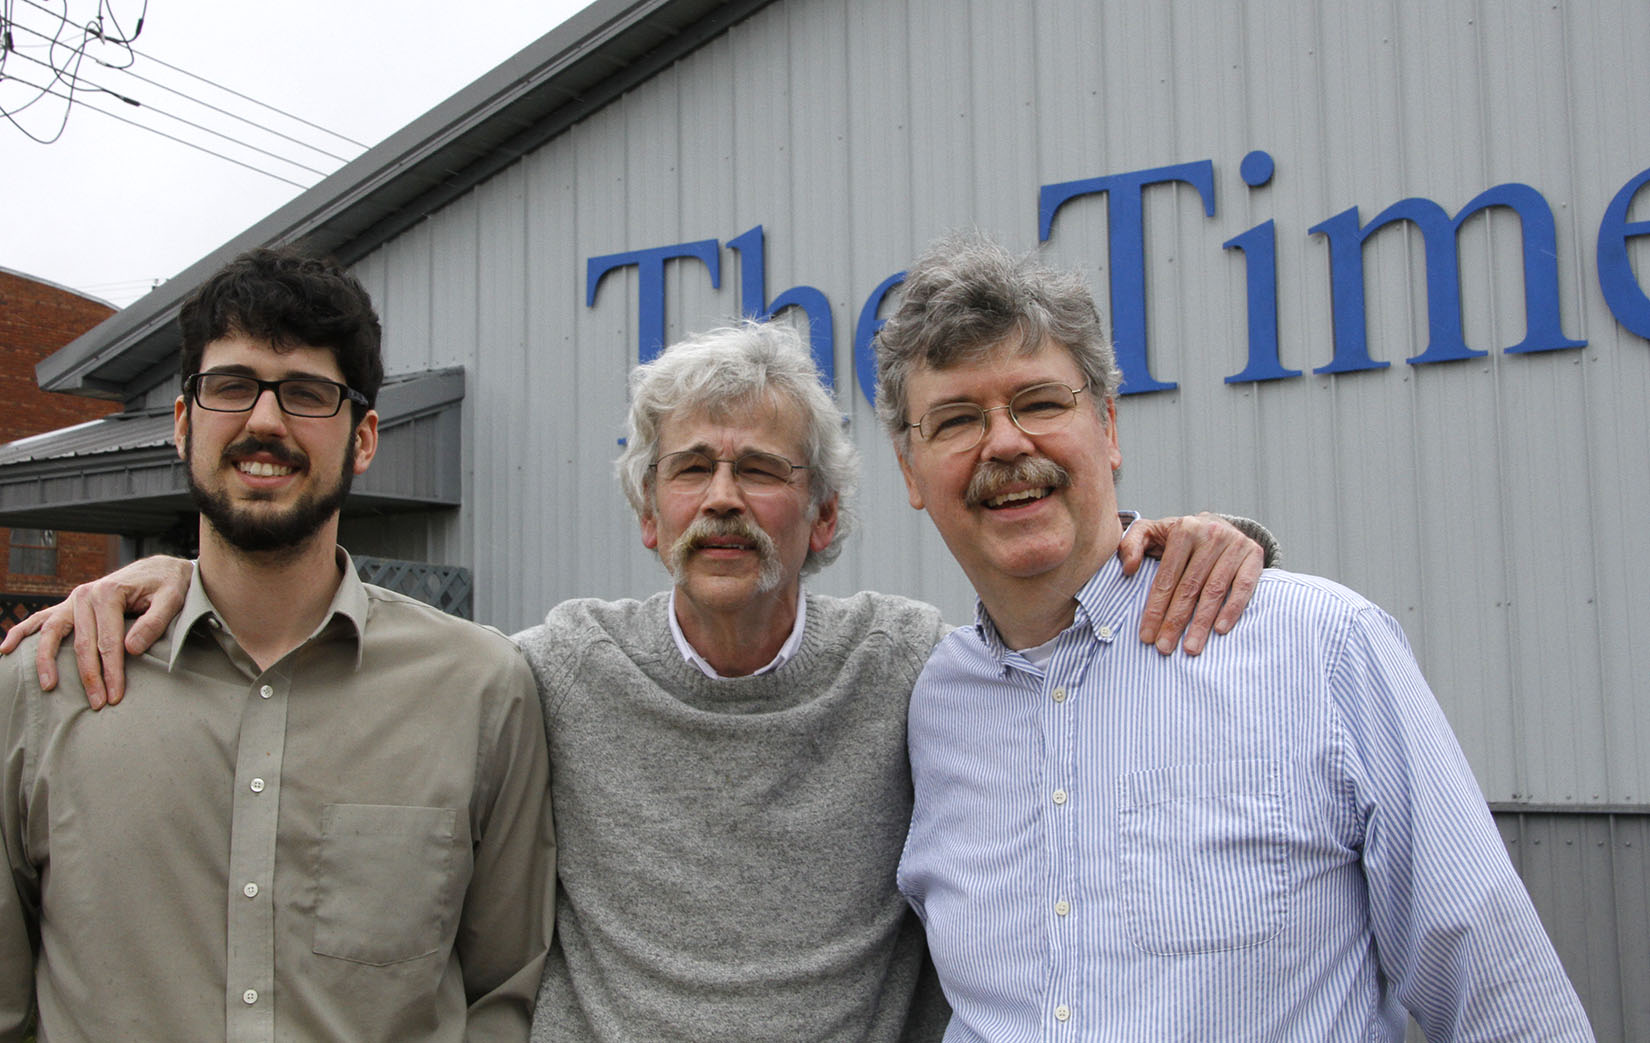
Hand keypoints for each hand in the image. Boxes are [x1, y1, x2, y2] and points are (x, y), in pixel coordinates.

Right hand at [0, 556, 192, 707]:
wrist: (160, 569)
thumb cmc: (168, 586)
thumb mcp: (172, 599)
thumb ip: (154, 623)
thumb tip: (131, 650)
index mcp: (109, 593)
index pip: (108, 642)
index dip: (112, 672)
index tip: (114, 697)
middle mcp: (86, 595)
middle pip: (82, 643)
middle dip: (89, 676)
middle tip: (97, 704)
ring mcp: (74, 600)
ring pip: (53, 633)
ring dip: (48, 661)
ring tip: (48, 686)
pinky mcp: (69, 605)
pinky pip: (40, 619)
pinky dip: (21, 633)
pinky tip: (6, 649)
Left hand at [1118, 512, 1263, 655]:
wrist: (1218, 524)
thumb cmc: (1179, 537)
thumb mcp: (1151, 532)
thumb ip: (1131, 544)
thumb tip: (1128, 568)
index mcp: (1184, 530)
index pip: (1167, 577)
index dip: (1156, 609)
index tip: (1147, 636)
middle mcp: (1211, 534)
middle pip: (1190, 587)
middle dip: (1175, 621)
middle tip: (1165, 648)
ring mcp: (1235, 544)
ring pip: (1215, 591)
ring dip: (1202, 623)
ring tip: (1190, 648)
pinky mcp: (1254, 554)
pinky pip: (1244, 586)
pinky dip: (1233, 609)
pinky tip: (1220, 630)